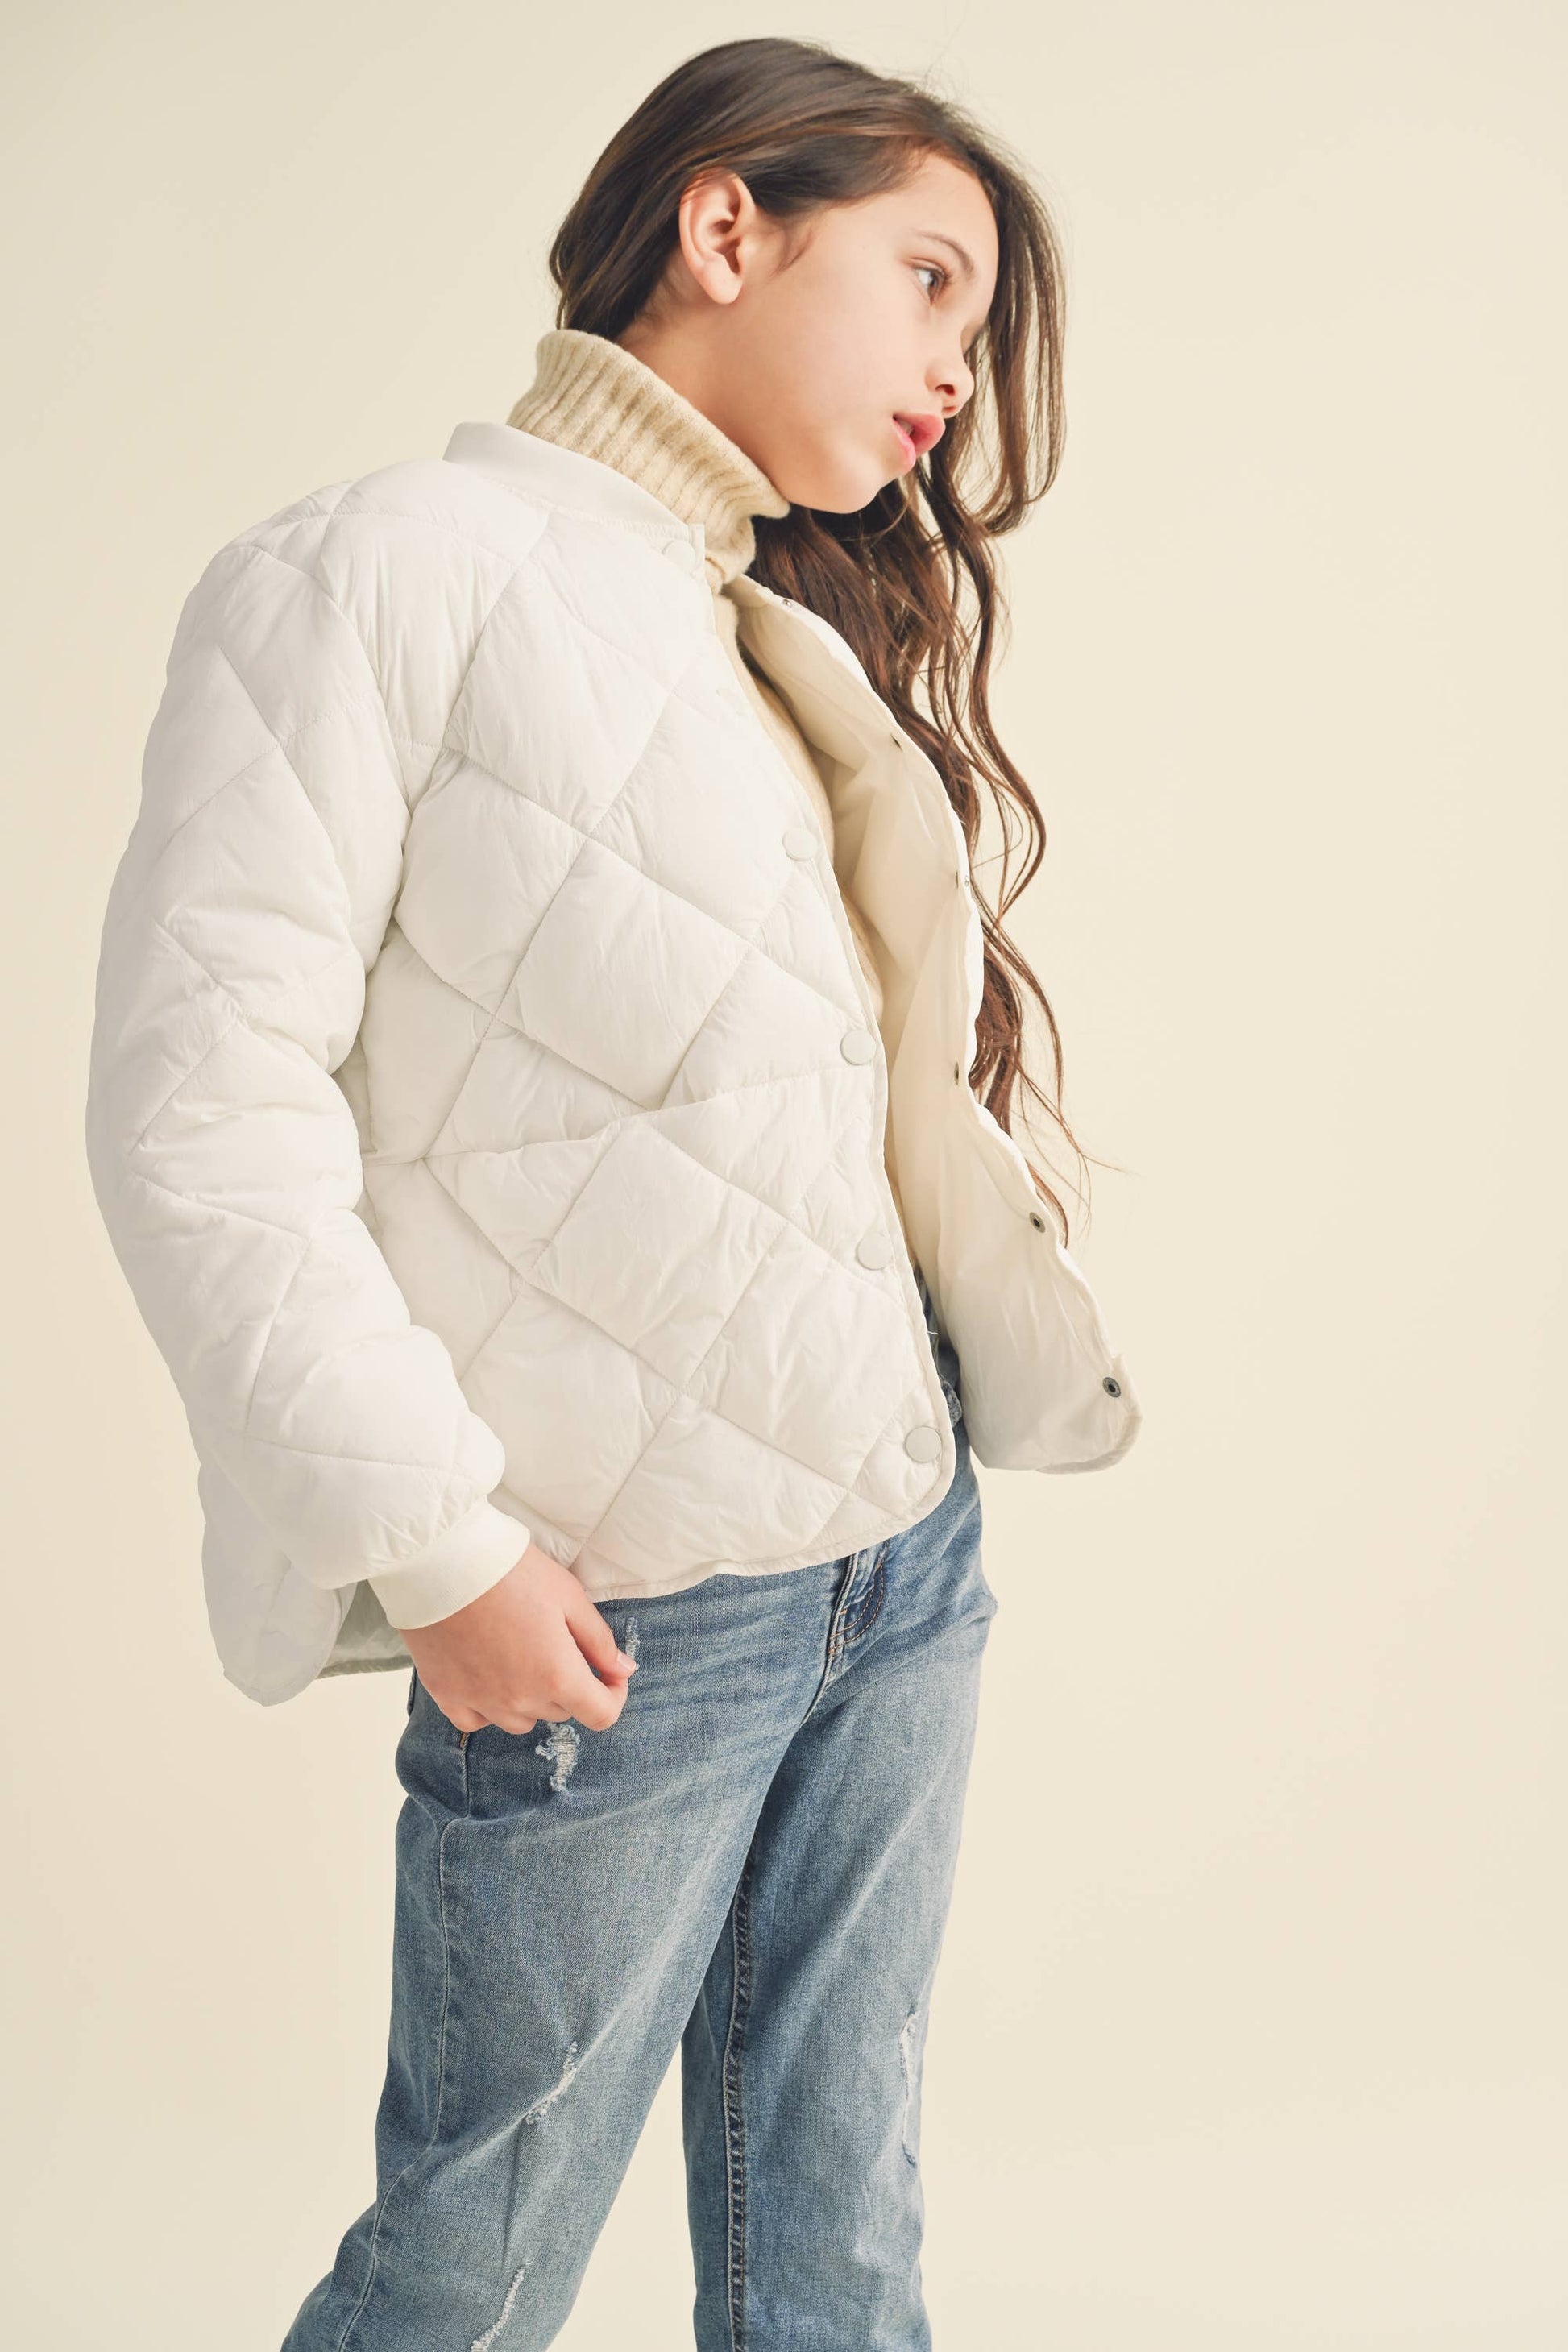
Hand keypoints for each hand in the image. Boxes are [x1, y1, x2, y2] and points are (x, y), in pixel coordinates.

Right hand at [402, 1543, 637, 1735]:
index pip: (601, 1714)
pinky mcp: (447, 1695)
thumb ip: (599, 1640)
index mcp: (557, 1676)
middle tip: (555, 1643)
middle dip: (569, 1684)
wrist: (443, 1560)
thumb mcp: (568, 1596)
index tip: (609, 1674)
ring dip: (530, 1698)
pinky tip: (487, 1676)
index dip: (613, 1696)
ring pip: (521, 1719)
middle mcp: (520, 1700)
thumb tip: (623, 1670)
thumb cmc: (511, 1571)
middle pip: (560, 1710)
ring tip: (520, 1655)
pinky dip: (488, 1706)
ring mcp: (481, 1702)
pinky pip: (477, 1720)